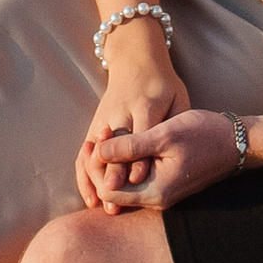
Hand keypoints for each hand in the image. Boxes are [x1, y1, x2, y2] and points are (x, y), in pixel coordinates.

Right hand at [74, 24, 187, 210]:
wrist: (135, 58)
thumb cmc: (163, 82)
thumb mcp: (177, 97)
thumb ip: (176, 124)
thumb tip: (177, 154)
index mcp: (146, 104)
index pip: (140, 135)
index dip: (139, 158)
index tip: (137, 180)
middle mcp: (121, 112)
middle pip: (115, 146)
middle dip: (114, 174)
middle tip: (114, 202)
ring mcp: (104, 118)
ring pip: (96, 152)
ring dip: (96, 178)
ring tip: (101, 205)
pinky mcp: (94, 124)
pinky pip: (84, 152)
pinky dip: (84, 174)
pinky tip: (90, 196)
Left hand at [91, 109, 241, 210]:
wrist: (239, 142)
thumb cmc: (204, 135)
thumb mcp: (164, 135)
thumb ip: (130, 146)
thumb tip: (98, 152)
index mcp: (155, 193)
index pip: (107, 191)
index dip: (97, 166)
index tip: (98, 137)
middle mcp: (157, 200)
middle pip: (113, 191)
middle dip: (102, 164)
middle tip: (102, 132)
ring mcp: (162, 194)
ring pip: (125, 184)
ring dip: (114, 162)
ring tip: (111, 133)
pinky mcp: (167, 185)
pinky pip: (137, 179)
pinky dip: (127, 163)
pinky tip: (126, 141)